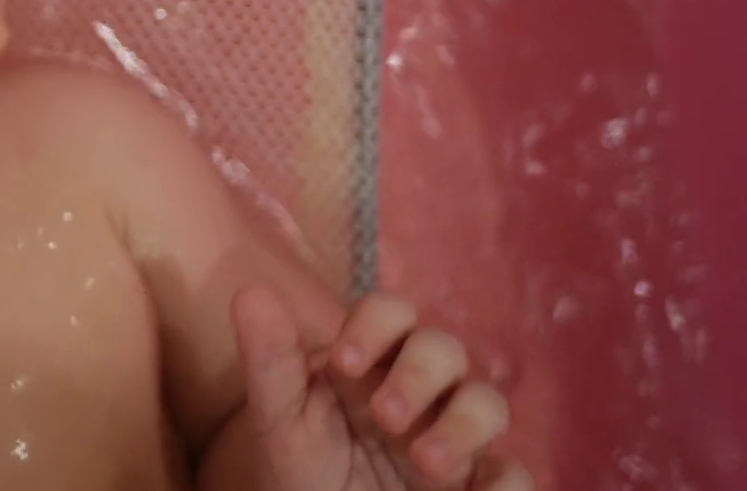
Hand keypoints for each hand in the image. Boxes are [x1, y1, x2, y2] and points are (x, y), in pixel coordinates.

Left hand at [231, 287, 530, 489]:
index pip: (389, 313)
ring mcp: (453, 436)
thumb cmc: (301, 475)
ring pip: (489, 402)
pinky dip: (505, 483)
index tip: (344, 364)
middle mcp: (420, 390)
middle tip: (385, 417)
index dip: (374, 326)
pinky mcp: (479, 486)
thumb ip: (270, 364)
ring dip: (465, 424)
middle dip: (420, 374)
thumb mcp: (280, 425)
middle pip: (444, 349)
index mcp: (370, 363)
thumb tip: (250, 292)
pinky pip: (514, 474)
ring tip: (426, 463)